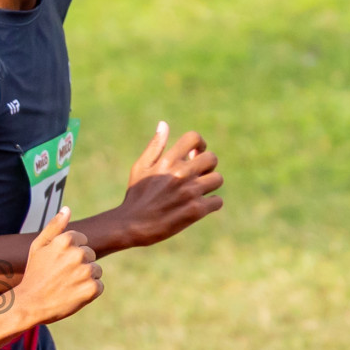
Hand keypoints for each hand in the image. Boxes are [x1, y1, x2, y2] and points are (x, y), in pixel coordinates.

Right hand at [14, 208, 103, 325]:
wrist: (30, 304)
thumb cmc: (34, 274)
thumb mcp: (38, 246)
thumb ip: (54, 226)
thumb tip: (67, 209)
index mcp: (66, 240)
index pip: (82, 240)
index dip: (70, 253)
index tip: (58, 263)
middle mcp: (77, 253)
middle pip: (90, 255)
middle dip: (80, 264)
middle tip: (61, 276)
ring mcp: (85, 271)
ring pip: (96, 270)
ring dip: (85, 278)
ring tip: (67, 285)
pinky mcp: (91, 288)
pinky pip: (99, 286)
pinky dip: (89, 292)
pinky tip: (73, 294)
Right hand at [113, 121, 223, 246]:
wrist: (131, 225)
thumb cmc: (136, 195)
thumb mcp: (141, 167)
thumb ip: (155, 146)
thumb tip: (164, 124)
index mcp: (167, 161)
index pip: (194, 138)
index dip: (199, 144)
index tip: (195, 154)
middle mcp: (180, 174)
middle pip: (212, 158)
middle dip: (207, 166)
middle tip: (198, 175)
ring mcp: (190, 192)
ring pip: (217, 179)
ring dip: (210, 185)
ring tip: (198, 192)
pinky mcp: (195, 211)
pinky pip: (217, 201)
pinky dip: (211, 204)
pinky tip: (199, 206)